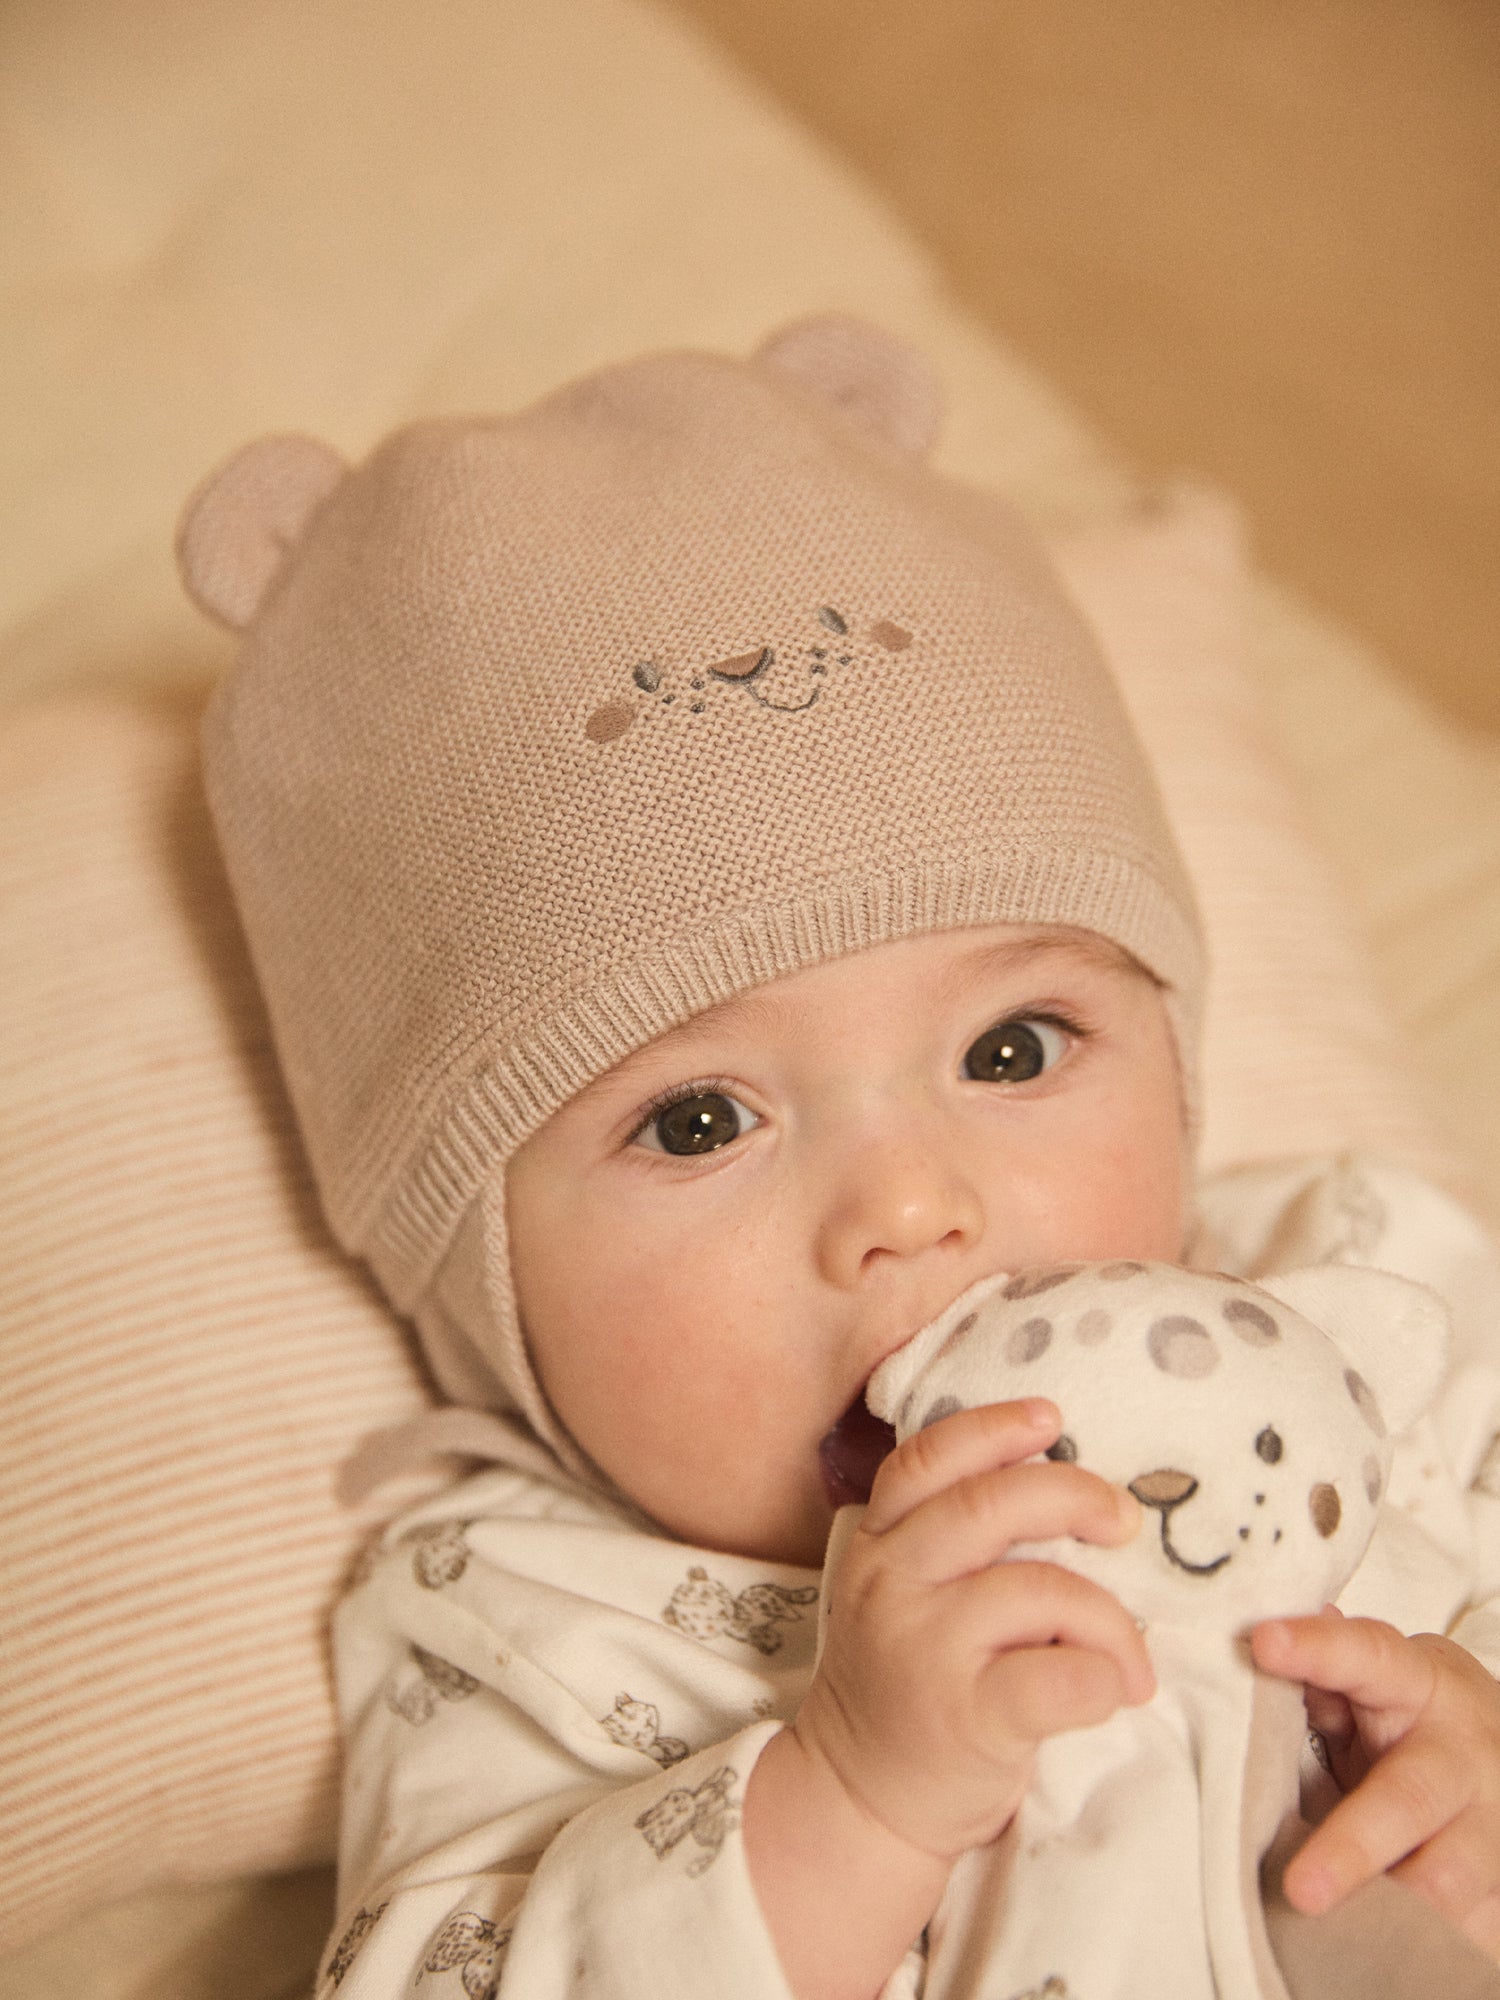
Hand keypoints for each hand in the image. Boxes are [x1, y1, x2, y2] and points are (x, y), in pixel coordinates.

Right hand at [794, 1397, 1154, 1863]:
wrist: (861, 1796)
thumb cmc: (908, 1683)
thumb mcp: (903, 1592)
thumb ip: (948, 1539)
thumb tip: (1061, 1482)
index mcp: (878, 1543)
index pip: (927, 1461)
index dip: (992, 1428)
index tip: (1052, 1418)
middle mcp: (891, 1584)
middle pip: (990, 1506)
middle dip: (1074, 1495)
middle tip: (1122, 1521)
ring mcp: (924, 1649)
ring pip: (1041, 1589)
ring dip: (1110, 1616)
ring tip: (1131, 1653)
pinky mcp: (965, 1717)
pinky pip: (1060, 1678)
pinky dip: (1106, 1675)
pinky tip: (1114, 1690)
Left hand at [1252, 1607, 1499, 1955]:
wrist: (1498, 1758)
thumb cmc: (1410, 1718)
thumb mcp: (1375, 1682)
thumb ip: (1321, 1673)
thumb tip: (1253, 1642)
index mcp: (1421, 1684)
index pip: (1367, 1654)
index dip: (1317, 1648)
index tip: (1263, 1643)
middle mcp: (1462, 1754)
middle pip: (1409, 1799)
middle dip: (1353, 1847)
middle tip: (1300, 1889)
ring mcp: (1491, 1826)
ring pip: (1446, 1880)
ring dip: (1386, 1908)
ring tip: (1328, 1930)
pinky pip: (1469, 1928)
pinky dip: (1420, 1945)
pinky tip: (1377, 1954)